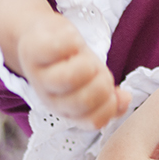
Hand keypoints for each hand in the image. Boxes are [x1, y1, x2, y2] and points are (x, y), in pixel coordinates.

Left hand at [15, 14, 129, 128]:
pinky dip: (71, 41)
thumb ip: (111, 97)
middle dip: (100, 82)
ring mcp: (39, 76)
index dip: (110, 104)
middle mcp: (51, 99)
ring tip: (84, 55)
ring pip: (67, 78)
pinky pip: (56, 48)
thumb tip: (125, 100)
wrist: (43, 38)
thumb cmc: (72, 62)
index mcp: (69, 111)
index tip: (110, 88)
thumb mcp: (95, 82)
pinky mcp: (32, 52)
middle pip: (83, 101)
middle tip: (96, 68)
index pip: (95, 121)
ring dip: (85, 63)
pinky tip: (72, 40)